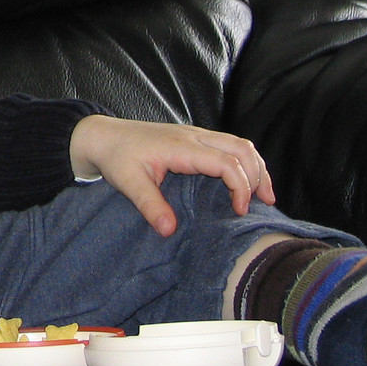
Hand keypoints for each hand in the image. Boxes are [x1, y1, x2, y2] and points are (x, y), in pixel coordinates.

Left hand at [69, 115, 275, 236]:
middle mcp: (193, 136)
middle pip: (241, 148)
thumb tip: (169, 230)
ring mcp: (195, 135)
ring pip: (238, 143)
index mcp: (181, 147)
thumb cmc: (116, 156)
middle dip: (258, 175)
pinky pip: (228, 144)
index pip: (226, 162)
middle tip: (262, 204)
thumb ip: (149, 205)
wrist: (102, 136)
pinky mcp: (193, 138)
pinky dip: (244, 161)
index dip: (240, 186)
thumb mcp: (128, 182)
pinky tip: (245, 181)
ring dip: (255, 166)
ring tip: (264, 195)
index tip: (239, 211)